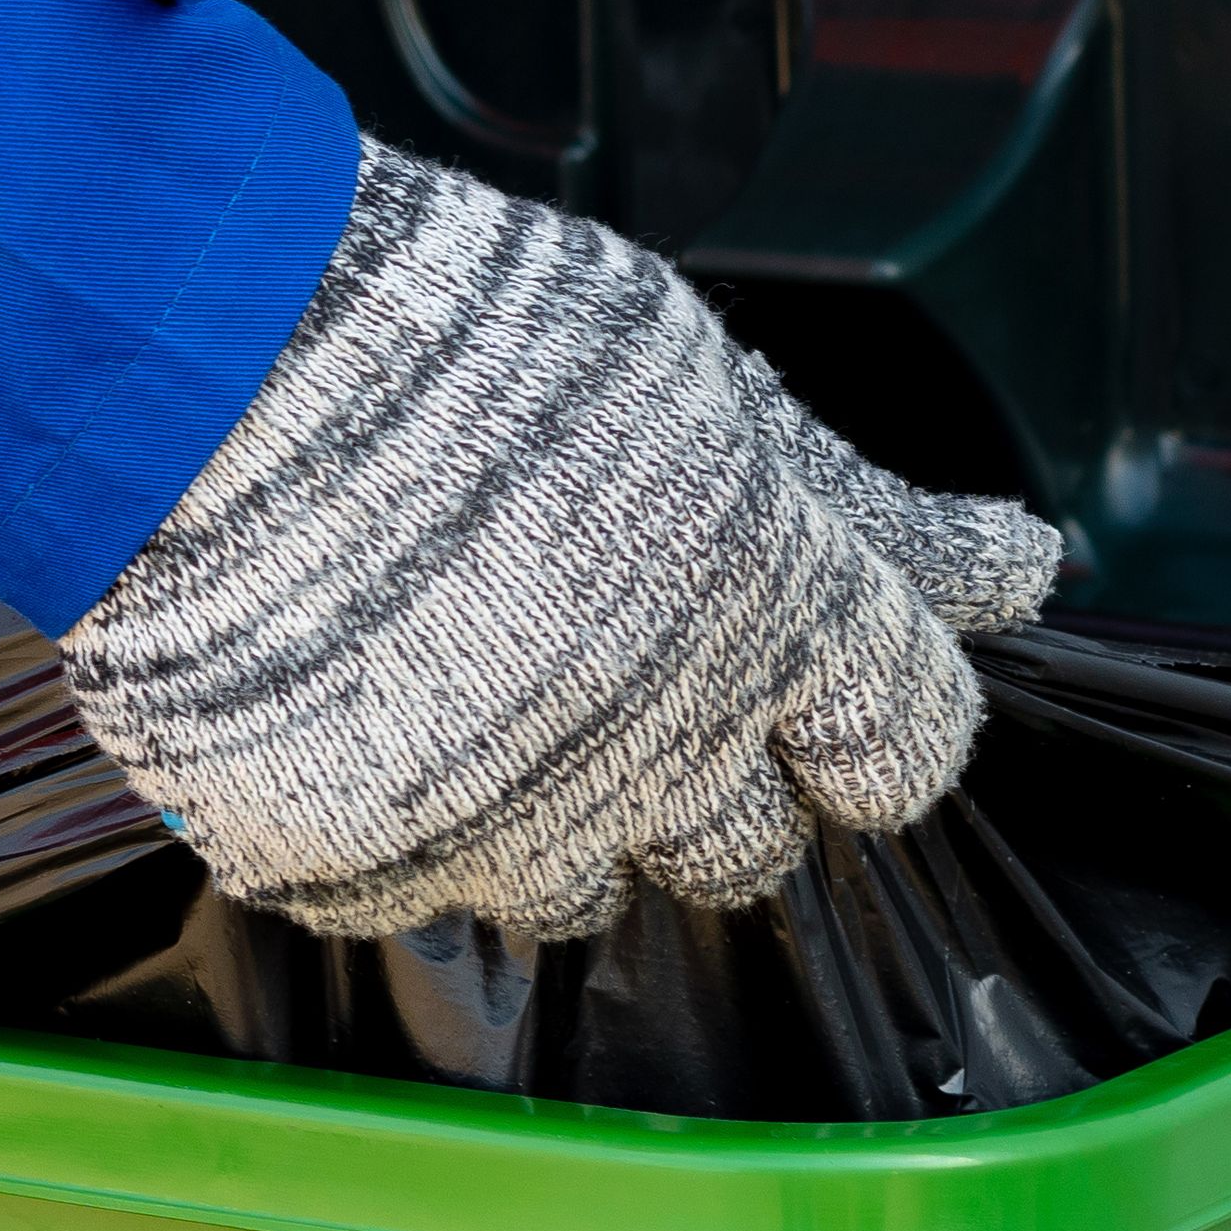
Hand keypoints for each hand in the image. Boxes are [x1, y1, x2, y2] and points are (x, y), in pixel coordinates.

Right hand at [60, 142, 1065, 940]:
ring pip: (579, 894)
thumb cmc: (465, 336)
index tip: (833, 698)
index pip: (908, 742)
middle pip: (750, 851)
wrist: (209, 369)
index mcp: (775, 615)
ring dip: (554, 817)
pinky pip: (414, 892)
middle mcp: (659, 751)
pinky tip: (362, 715)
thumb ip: (850, 502)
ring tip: (472, 693)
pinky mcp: (357, 864)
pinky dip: (401, 823)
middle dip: (712, 781)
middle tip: (629, 681)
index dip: (876, 726)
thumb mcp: (695, 381)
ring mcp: (499, 823)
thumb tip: (1020, 568)